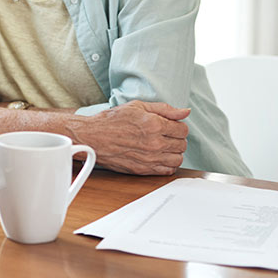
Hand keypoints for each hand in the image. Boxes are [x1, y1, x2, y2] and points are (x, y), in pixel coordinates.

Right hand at [69, 100, 189, 174]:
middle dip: (176, 138)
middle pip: (182, 144)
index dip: (178, 126)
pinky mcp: (143, 170)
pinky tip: (159, 156)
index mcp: (154, 125)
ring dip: (174, 152)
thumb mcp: (138, 106)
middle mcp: (154, 143)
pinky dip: (168, 164)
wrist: (92, 137)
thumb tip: (185, 112)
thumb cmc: (112, 121)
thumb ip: (164, 109)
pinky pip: (167, 171)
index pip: (183, 129)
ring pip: (178, 159)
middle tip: (165, 135)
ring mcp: (149, 158)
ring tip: (163, 146)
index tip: (170, 126)